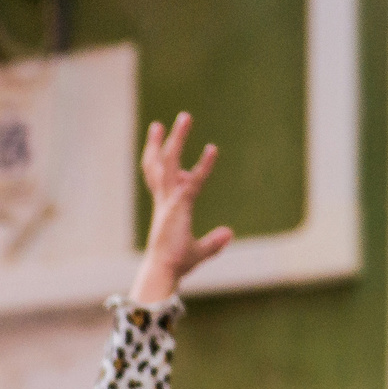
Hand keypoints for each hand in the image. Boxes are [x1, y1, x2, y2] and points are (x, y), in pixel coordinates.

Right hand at [129, 112, 233, 306]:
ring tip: (184, 117)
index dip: (169, 165)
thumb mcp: (199, 252)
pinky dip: (204, 166)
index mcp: (165, 208)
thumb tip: (229, 232)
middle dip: (161, 143)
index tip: (175, 150)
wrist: (164, 271)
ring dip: (177, 139)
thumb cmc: (176, 265)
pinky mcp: (178, 205)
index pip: (162, 180)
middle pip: (158, 165)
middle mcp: (165, 200)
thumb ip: (213, 242)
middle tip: (161, 123)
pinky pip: (193, 181)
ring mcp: (170, 200)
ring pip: (169, 163)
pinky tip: (213, 150)